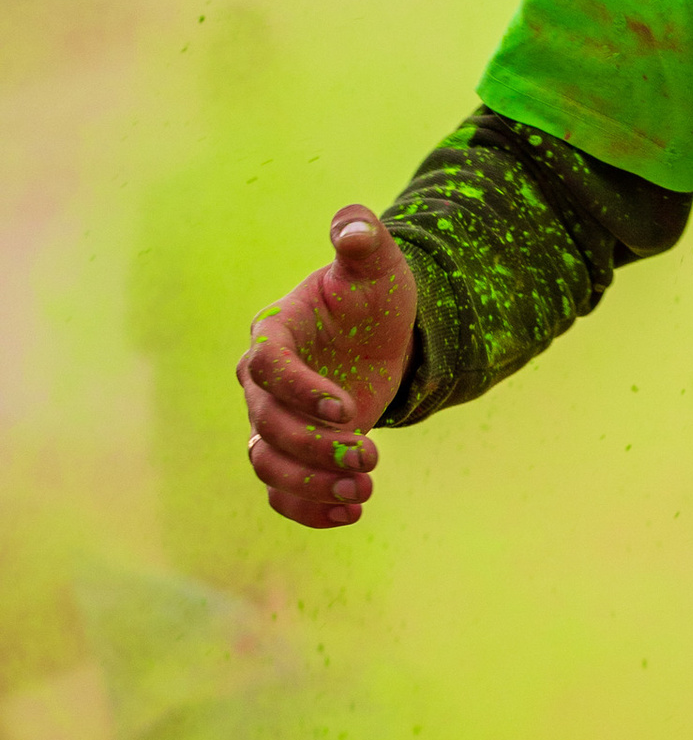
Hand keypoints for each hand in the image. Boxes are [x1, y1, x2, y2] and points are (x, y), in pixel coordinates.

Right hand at [237, 209, 417, 530]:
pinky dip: (308, 509)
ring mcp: (274, 420)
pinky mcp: (293, 451)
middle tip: (368, 455)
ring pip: (267, 464)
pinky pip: (281, 490)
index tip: (347, 409)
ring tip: (363, 490)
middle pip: (266, 425)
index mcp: (274, 334)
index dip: (301, 391)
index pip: (267, 367)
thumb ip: (362, 239)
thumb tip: (353, 226)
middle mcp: (262, 382)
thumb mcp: (376, 264)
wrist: (382, 335)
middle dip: (315, 447)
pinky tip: (352, 513)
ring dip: (311, 484)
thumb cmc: (373, 295)